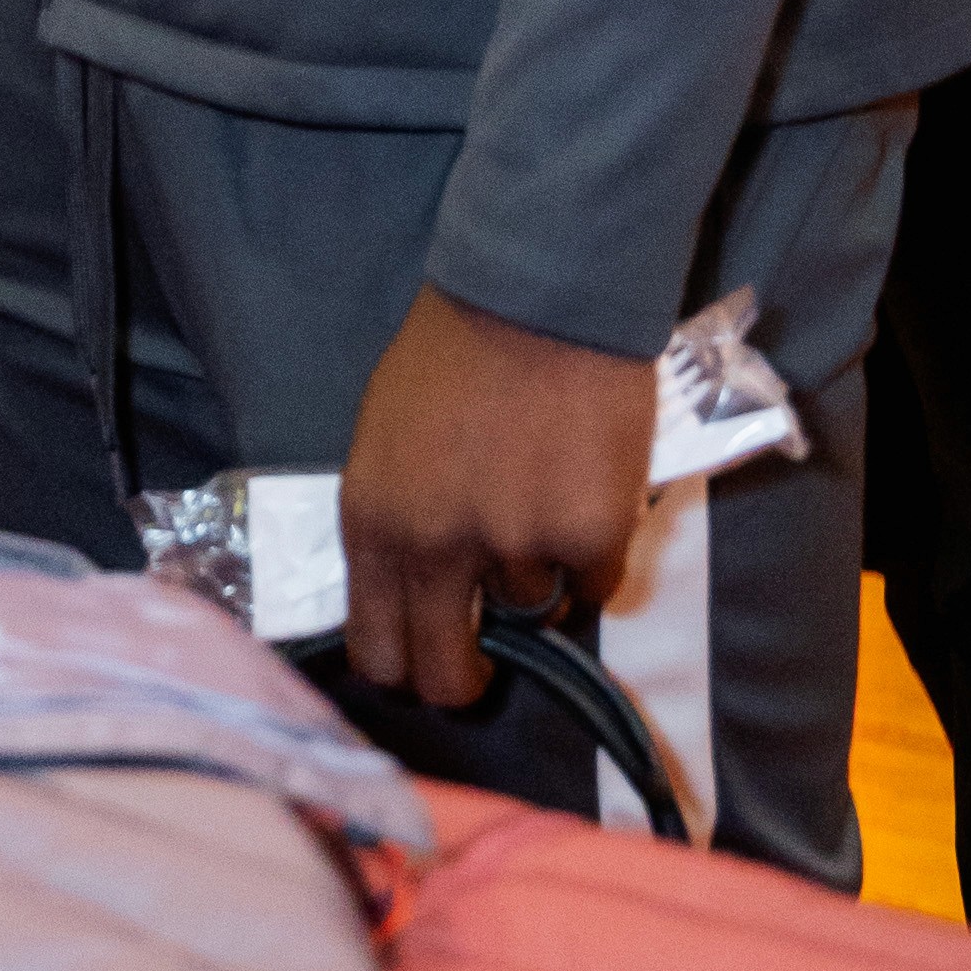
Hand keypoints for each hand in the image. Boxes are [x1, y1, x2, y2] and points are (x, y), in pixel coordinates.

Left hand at [337, 281, 657, 710]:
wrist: (537, 290)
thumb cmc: (450, 355)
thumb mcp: (384, 443)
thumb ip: (394, 524)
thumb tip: (413, 597)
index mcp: (373, 525)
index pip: (377, 654)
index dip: (408, 666)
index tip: (432, 654)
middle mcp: (436, 550)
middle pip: (448, 679)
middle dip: (471, 678)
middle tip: (495, 647)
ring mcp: (517, 549)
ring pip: (533, 613)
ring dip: (541, 577)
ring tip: (545, 499)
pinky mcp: (591, 537)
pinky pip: (598, 585)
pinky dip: (596, 555)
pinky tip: (587, 491)